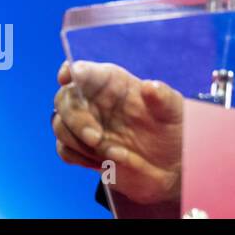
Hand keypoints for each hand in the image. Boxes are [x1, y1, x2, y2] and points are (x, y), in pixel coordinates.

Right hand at [52, 59, 183, 205]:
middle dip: (76, 120)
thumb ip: (163, 96)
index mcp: (113, 82)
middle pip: (64, 100)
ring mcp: (86, 124)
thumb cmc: (172, 127)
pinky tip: (106, 162)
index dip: (71, 71)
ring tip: (116, 154)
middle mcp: (95, 100)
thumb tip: (150, 86)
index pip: (84, 70)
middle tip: (97, 138)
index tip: (66, 78)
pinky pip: (65, 150)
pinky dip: (81, 158)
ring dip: (82, 144)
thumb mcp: (174, 110)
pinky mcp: (82, 147)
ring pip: (61, 127)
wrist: (170, 163)